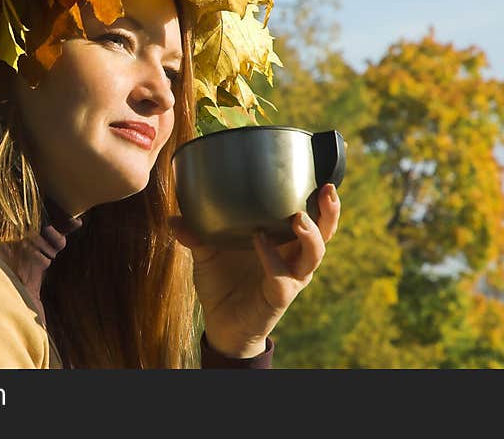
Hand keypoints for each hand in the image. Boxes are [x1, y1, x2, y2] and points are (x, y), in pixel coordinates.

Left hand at [170, 184, 340, 357]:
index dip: (322, 200)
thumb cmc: (222, 284)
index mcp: (283, 242)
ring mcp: (289, 278)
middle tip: (327, 191)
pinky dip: (271, 257)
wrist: (220, 325)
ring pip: (314, 255)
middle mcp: (293, 258)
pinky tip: (259, 241)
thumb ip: (196, 235)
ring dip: (310, 235)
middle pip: (325, 233)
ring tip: (299, 218)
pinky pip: (282, 277)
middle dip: (330, 212)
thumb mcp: (207, 254)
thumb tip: (174, 218)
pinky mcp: (279, 297)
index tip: (323, 178)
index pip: (312, 218)